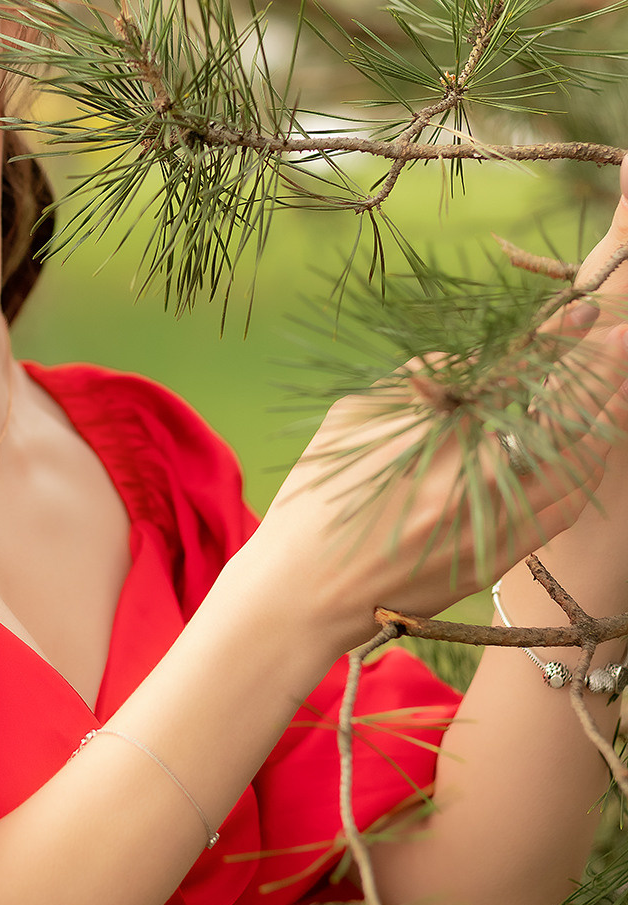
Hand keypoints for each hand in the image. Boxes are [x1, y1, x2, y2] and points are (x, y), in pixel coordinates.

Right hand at [245, 220, 627, 643]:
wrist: (308, 591)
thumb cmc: (318, 499)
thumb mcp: (352, 420)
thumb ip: (414, 384)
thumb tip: (467, 359)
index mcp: (430, 436)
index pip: (511, 373)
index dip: (556, 341)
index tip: (585, 314)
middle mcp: (471, 478)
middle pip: (557, 414)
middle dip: (597, 370)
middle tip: (620, 336)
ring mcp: (493, 522)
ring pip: (576, 462)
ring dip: (605, 418)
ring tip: (622, 383)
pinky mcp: (500, 558)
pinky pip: (563, 507)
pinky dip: (584, 469)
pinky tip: (594, 444)